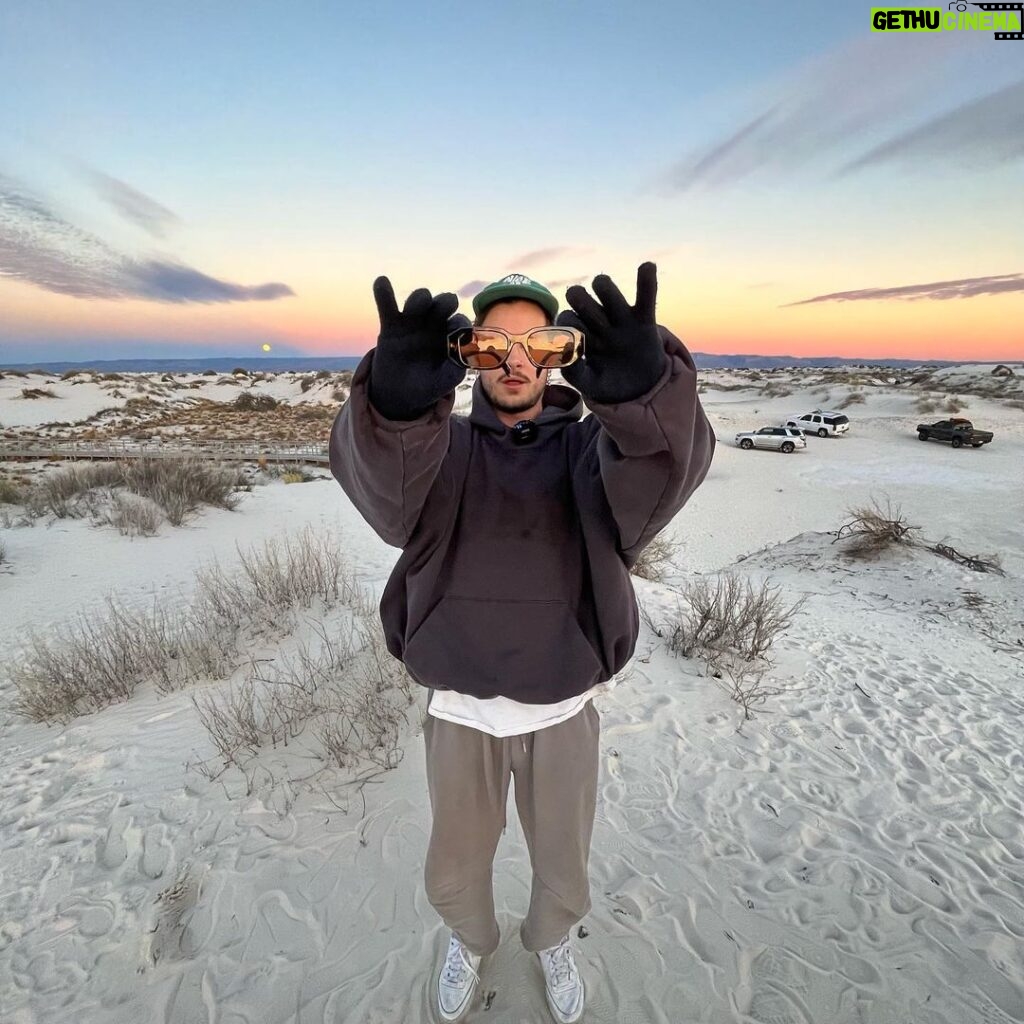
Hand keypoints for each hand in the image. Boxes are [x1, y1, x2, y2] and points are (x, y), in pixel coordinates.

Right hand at [367, 277, 467, 419]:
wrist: (401, 394)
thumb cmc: (428, 384)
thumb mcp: (445, 381)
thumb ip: (455, 369)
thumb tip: (462, 356)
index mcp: (450, 334)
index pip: (459, 322)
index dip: (460, 324)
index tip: (458, 334)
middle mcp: (434, 323)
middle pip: (442, 303)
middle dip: (446, 302)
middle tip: (447, 304)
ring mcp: (413, 322)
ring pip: (418, 300)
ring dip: (420, 299)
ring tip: (419, 304)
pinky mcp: (391, 325)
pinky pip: (387, 306)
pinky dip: (384, 293)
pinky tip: (381, 282)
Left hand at [556, 262, 667, 403]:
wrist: (639, 391)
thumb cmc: (608, 383)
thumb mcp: (588, 382)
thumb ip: (573, 371)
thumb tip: (566, 352)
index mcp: (582, 334)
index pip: (567, 319)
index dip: (566, 325)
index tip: (575, 343)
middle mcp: (598, 321)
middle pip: (581, 298)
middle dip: (580, 301)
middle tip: (589, 319)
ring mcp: (621, 319)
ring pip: (607, 290)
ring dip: (604, 288)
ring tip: (608, 302)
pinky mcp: (643, 321)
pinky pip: (646, 296)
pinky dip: (646, 281)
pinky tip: (646, 267)